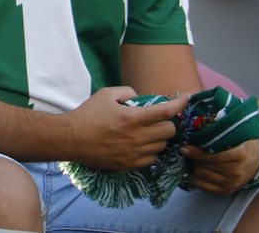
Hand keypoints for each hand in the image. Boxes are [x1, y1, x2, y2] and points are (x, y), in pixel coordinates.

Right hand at [64, 87, 184, 170]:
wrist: (72, 139)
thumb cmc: (89, 114)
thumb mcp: (107, 94)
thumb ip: (128, 92)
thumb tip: (142, 99)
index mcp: (133, 118)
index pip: (166, 112)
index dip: (180, 103)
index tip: (186, 98)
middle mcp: (137, 138)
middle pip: (169, 132)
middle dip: (168, 122)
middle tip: (160, 118)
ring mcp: (134, 154)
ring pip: (162, 146)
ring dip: (160, 137)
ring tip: (150, 131)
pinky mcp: (129, 165)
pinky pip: (152, 159)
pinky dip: (151, 150)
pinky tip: (142, 144)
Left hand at [181, 138, 258, 194]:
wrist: (257, 160)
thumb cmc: (243, 143)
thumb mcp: (236, 134)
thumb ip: (220, 131)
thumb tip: (197, 128)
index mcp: (240, 154)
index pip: (213, 156)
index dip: (196, 152)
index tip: (185, 147)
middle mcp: (236, 171)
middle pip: (205, 167)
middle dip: (193, 159)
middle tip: (186, 152)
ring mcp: (232, 183)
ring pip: (202, 176)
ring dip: (193, 168)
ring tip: (189, 160)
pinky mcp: (227, 191)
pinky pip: (205, 188)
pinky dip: (195, 180)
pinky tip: (192, 171)